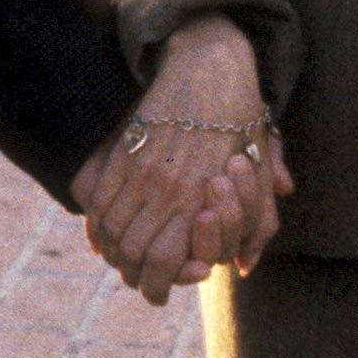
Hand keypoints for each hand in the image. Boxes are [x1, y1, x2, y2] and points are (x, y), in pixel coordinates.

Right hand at [71, 17, 289, 303]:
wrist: (210, 65)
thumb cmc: (242, 120)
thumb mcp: (260, 173)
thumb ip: (258, 219)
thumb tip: (245, 264)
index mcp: (201, 197)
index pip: (165, 261)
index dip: (158, 284)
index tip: (159, 292)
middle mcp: (167, 187)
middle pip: (133, 252)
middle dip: (133, 275)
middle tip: (139, 281)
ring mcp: (142, 169)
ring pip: (113, 229)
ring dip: (114, 252)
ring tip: (121, 260)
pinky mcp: (125, 150)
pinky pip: (100, 200)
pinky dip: (97, 224)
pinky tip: (102, 234)